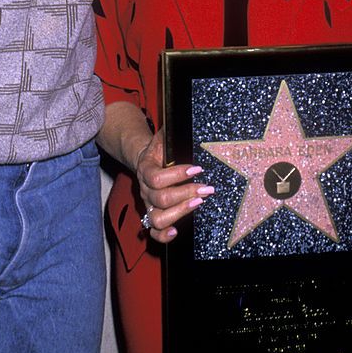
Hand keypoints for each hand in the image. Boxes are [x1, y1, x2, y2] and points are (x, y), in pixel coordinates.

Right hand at [134, 129, 213, 243]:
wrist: (145, 158)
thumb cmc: (160, 148)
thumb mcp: (165, 136)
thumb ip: (172, 132)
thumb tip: (185, 117)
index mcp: (146, 168)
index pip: (157, 177)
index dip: (177, 174)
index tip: (197, 168)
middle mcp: (144, 189)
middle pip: (160, 198)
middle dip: (186, 193)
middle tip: (206, 188)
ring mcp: (148, 204)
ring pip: (157, 218)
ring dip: (179, 212)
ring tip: (198, 203)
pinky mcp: (152, 215)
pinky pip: (153, 232)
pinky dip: (163, 235)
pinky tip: (177, 231)